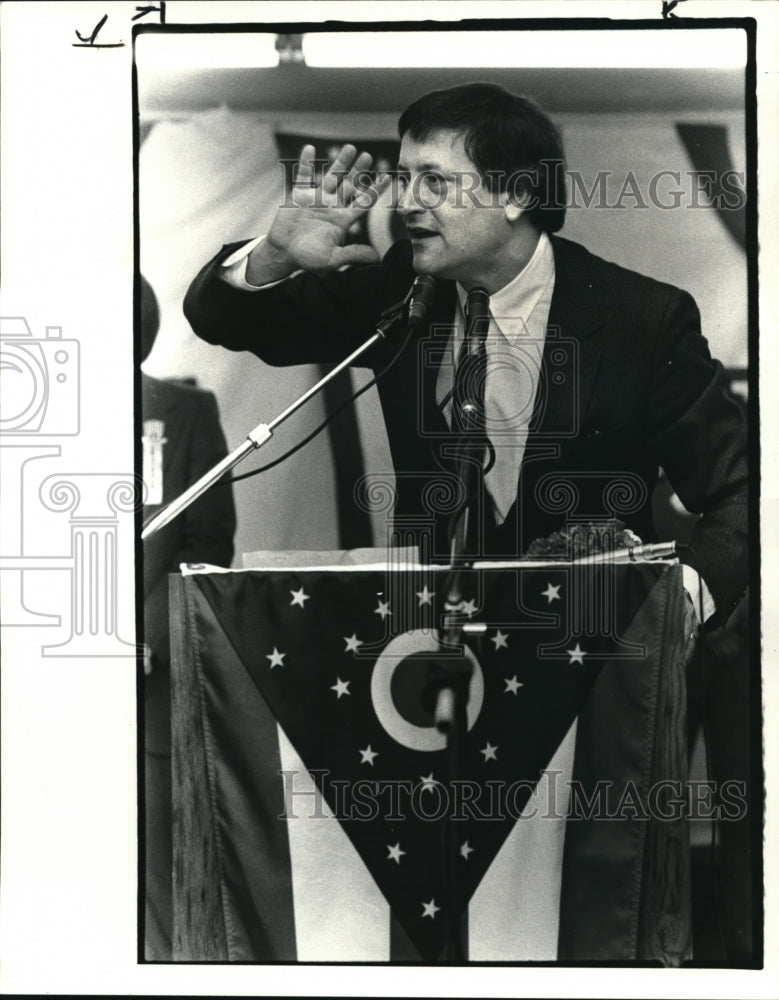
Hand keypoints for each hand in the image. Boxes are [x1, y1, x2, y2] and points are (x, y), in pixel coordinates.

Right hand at [246, 144, 389, 283]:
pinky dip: (305, 163)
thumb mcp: (333, 259)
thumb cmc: (309, 258)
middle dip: (359, 171)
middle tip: (368, 156)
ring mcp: (317, 198)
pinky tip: (310, 149)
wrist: (284, 253)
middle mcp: (333, 205)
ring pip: (332, 176)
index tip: (387, 178)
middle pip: (350, 185)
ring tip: (350, 148)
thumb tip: (378, 257)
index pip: (363, 202)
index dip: (374, 190)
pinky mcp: (299, 195)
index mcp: (343, 219)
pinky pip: (303, 176)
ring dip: (340, 162)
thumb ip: (353, 254)